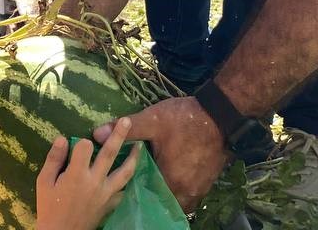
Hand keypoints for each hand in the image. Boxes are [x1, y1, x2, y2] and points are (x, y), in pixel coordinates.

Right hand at [36, 118, 138, 229]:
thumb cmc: (49, 208)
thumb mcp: (44, 182)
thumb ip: (54, 159)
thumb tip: (62, 139)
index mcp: (76, 174)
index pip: (86, 147)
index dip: (83, 143)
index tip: (79, 145)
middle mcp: (95, 181)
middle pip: (110, 153)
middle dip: (119, 135)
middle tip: (127, 121)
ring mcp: (106, 193)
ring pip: (125, 171)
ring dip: (133, 156)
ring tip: (139, 145)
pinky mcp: (111, 203)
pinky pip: (124, 189)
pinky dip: (128, 179)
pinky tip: (130, 172)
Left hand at [94, 98, 225, 211]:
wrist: (221, 115)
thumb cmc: (185, 119)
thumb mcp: (153, 120)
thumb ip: (126, 129)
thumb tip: (96, 135)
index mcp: (170, 179)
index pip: (147, 196)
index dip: (135, 191)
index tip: (126, 183)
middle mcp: (186, 191)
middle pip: (163, 202)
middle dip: (151, 195)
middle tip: (140, 183)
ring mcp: (199, 189)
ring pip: (178, 201)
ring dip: (166, 194)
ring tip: (155, 181)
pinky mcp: (208, 183)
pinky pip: (190, 195)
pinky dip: (180, 190)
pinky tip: (172, 176)